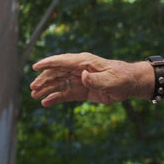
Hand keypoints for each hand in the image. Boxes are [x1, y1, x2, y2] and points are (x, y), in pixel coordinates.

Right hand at [29, 52, 154, 106]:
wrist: (131, 84)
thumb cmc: (122, 78)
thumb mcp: (111, 80)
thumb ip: (96, 80)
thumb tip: (83, 76)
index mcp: (85, 62)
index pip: (63, 61)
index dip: (48, 63)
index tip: (35, 66)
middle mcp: (79, 69)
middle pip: (56, 73)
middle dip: (44, 80)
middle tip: (33, 88)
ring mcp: (79, 80)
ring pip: (58, 84)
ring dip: (46, 89)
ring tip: (34, 96)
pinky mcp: (82, 90)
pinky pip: (65, 94)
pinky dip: (55, 98)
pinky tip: (46, 102)